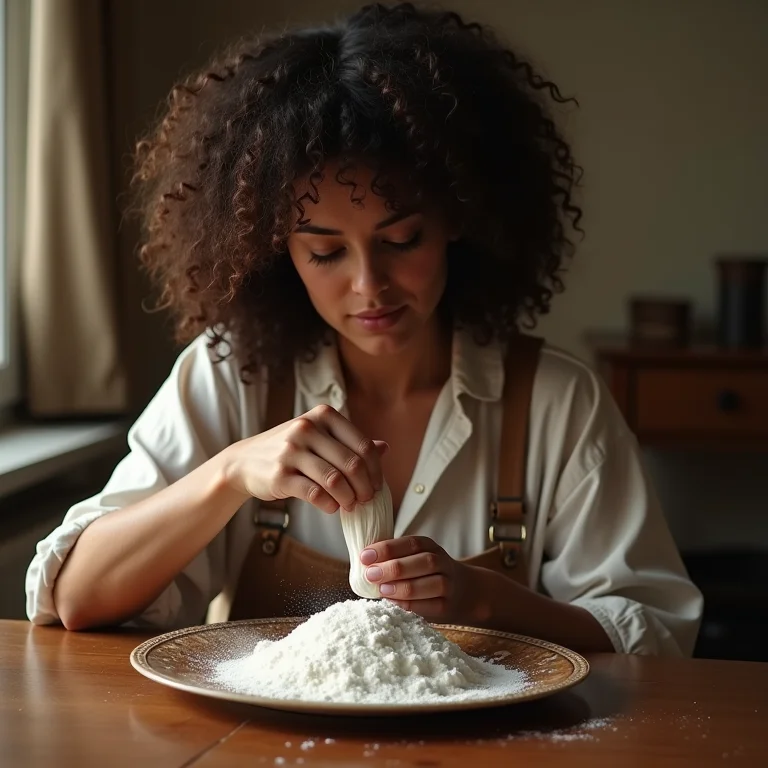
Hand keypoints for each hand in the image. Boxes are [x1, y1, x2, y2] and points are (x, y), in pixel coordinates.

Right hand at [222, 404, 387, 512]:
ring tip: (350, 505)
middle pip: (352, 464)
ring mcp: (291, 451)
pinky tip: (332, 508)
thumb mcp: (319, 438)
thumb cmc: (290, 450)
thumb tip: (385, 448)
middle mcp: (307, 428)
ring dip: (349, 498)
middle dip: (365, 487)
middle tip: (366, 500)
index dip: (376, 470)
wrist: (244, 462)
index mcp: (323, 416)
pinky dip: (329, 505)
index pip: (363, 445)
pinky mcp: (280, 475)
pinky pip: (315, 493)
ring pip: (335, 480)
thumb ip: (350, 442)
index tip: (377, 486)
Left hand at [360, 536, 494, 624]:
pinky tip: (394, 603)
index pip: (411, 543)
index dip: (388, 548)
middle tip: (371, 574)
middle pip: (423, 561)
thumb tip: (362, 562)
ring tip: (382, 590)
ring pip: (431, 583)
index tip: (365, 556)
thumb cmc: (428, 573)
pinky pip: (432, 606)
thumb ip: (395, 558)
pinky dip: (412, 604)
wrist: (465, 591)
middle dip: (394, 567)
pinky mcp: (448, 606)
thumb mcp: (416, 558)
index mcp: (430, 547)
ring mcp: (449, 585)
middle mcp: (442, 563)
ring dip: (404, 587)